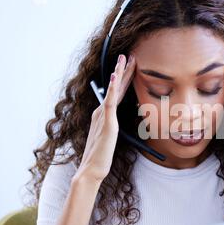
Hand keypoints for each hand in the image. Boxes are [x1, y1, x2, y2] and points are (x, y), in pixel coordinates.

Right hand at [75, 54, 135, 182]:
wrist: (91, 169)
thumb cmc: (100, 156)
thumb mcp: (109, 138)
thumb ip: (111, 127)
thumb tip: (115, 122)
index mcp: (104, 114)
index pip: (117, 93)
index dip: (124, 78)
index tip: (131, 65)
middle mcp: (102, 112)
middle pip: (116, 88)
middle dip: (123, 70)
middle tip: (129, 55)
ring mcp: (104, 116)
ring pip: (113, 91)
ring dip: (119, 73)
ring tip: (124, 59)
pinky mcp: (107, 123)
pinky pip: (110, 103)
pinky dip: (113, 89)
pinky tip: (116, 77)